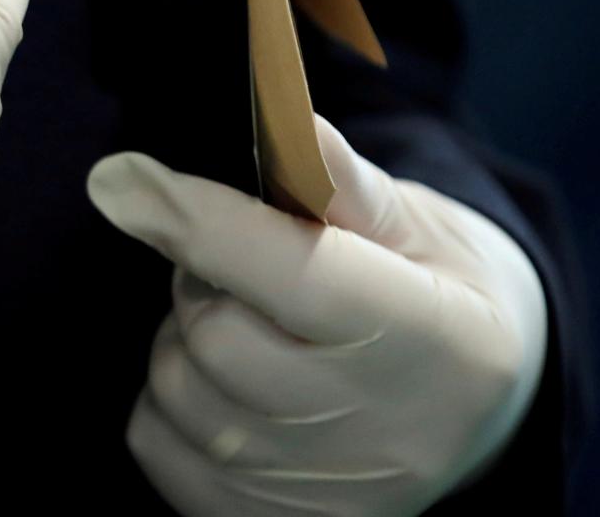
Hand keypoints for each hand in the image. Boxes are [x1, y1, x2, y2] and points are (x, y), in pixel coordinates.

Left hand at [88, 116, 546, 516]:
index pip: (298, 277)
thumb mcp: (419, 228)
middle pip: (222, 339)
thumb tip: (282, 120)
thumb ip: (342, 183)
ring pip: (179, 390)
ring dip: (183, 340)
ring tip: (242, 323)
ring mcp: (326, 494)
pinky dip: (166, 401)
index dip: (202, 222)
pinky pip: (157, 445)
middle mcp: (386, 434)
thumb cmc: (438, 294)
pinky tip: (223, 382)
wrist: (476, 412)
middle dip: (202, 280)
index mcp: (437, 342)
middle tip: (236, 263)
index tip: (124, 179)